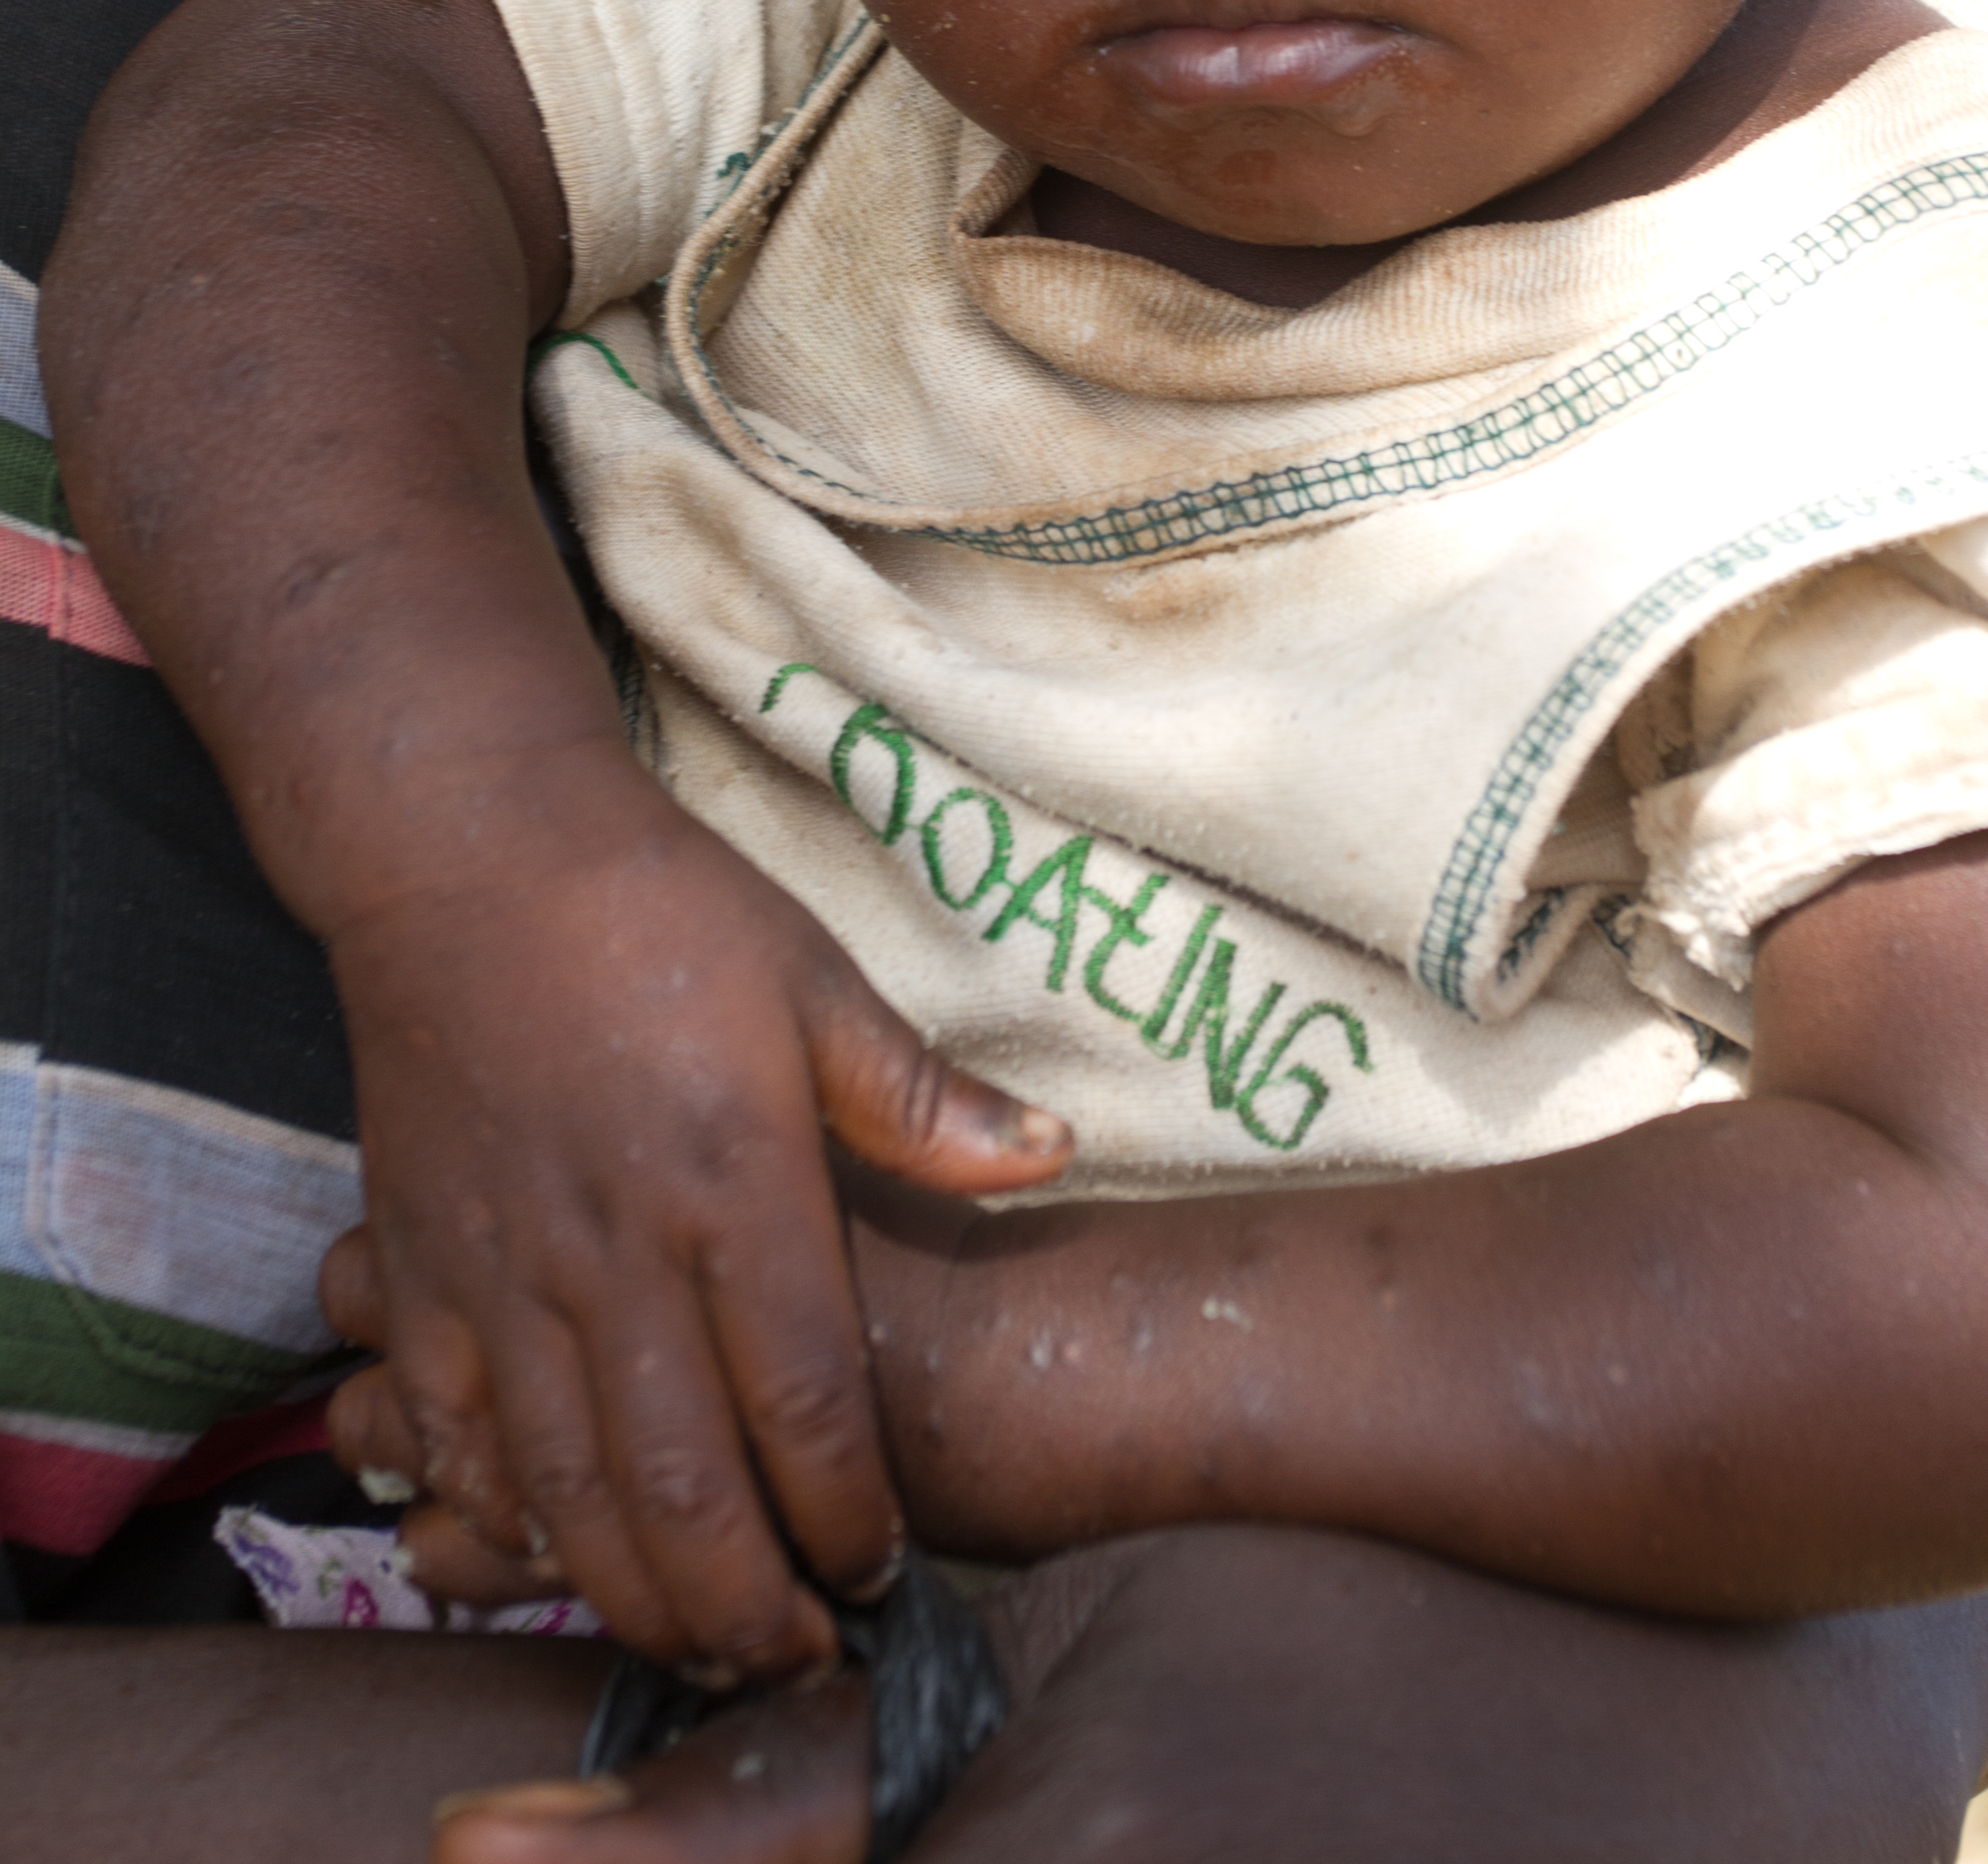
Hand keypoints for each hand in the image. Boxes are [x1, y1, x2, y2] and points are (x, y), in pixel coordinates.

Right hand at [321, 752, 1069, 1675]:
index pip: (806, 1401)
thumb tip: (1050, 1159)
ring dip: (638, 1592)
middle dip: (750, 1604)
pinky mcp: (413, 1270)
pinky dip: (504, 1517)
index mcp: (732, 1183)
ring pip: (570, 1495)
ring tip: (702, 1640)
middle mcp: (615, 1251)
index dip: (848, 1513)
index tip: (880, 1569)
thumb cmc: (659, 911)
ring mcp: (503, 1273)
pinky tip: (553, 1549)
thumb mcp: (813, 979)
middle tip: (797, 1655)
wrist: (468, 857)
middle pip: (686, 1488)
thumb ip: (921, 1100)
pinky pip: (452, 1441)